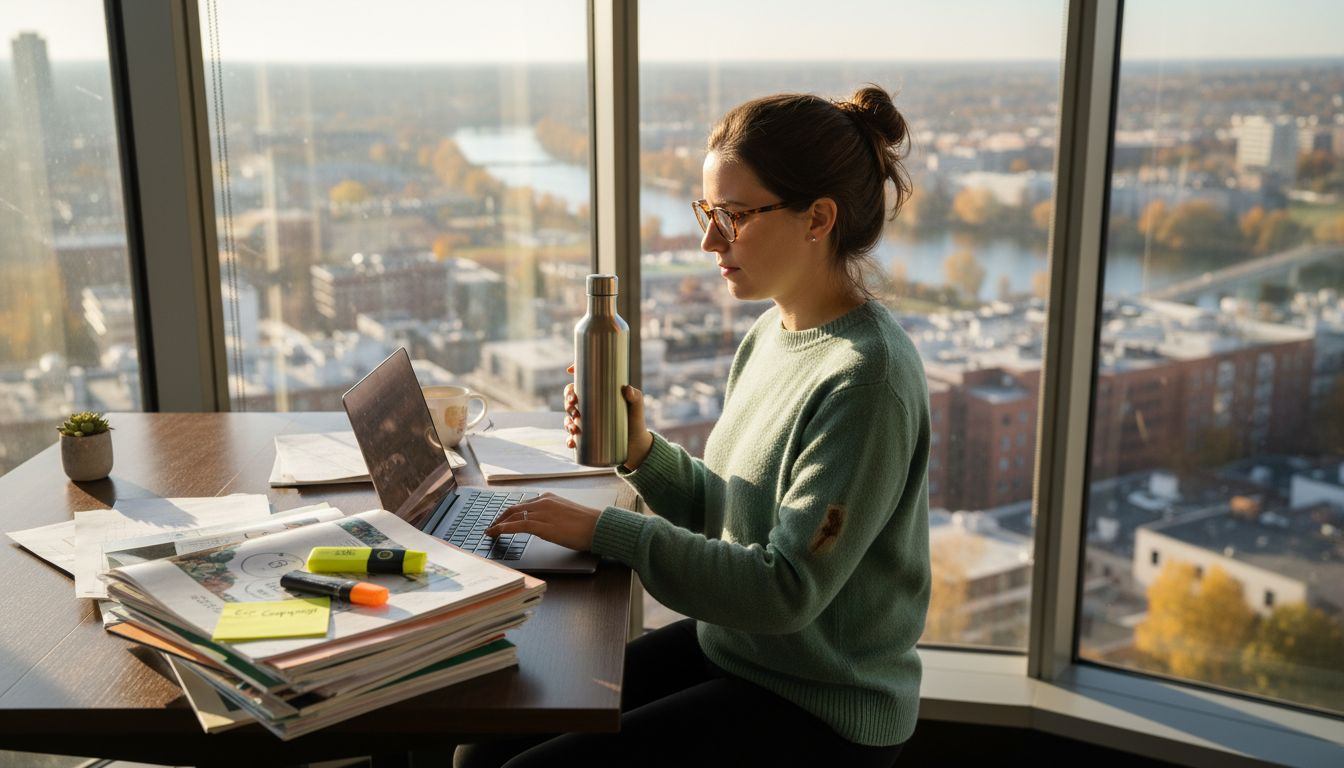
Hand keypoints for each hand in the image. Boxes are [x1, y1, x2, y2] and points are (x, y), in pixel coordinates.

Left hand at [485, 492, 601, 551]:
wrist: (598, 527)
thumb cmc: (587, 524)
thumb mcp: (566, 515)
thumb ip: (552, 516)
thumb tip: (542, 525)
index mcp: (549, 498)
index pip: (523, 504)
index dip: (509, 513)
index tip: (502, 520)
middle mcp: (543, 501)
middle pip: (514, 508)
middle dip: (500, 518)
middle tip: (492, 527)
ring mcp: (542, 512)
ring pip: (512, 515)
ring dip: (498, 524)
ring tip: (490, 532)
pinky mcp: (542, 524)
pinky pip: (517, 525)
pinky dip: (503, 528)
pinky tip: (495, 533)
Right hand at [564, 363, 653, 469]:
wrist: (637, 444)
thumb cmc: (635, 420)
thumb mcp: (636, 405)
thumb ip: (635, 396)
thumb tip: (627, 389)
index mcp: (597, 395)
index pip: (582, 382)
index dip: (574, 373)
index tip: (570, 371)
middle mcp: (588, 408)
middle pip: (570, 400)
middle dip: (568, 400)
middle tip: (573, 404)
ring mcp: (585, 424)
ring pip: (569, 419)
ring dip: (568, 422)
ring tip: (575, 427)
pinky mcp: (585, 439)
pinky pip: (572, 439)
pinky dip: (570, 441)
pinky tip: (573, 442)